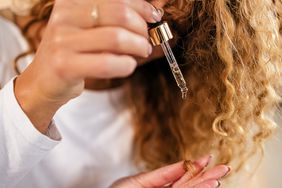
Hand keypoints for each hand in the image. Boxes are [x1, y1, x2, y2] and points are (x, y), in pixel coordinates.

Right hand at [15, 0, 162, 132]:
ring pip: (116, 38)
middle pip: (119, 13)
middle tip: (146, 40)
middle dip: (141, 28)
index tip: (154, 16)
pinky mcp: (65, 64)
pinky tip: (128, 65)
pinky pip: (107, 63)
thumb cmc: (74, 52)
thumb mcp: (88, 27)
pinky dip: (126, 65)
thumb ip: (114, 18)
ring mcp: (62, 40)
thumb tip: (151, 12)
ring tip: (141, 52)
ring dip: (138, 46)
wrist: (45, 80)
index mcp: (71, 1)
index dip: (141, 5)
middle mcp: (64, 15)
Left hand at [110, 155, 229, 187]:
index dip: (194, 167)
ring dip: (204, 185)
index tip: (207, 157)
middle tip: (225, 167)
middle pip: (188, 185)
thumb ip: (162, 175)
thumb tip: (183, 164)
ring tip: (220, 177)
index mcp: (156, 187)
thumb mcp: (137, 182)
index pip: (179, 177)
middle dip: (206, 176)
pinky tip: (209, 186)